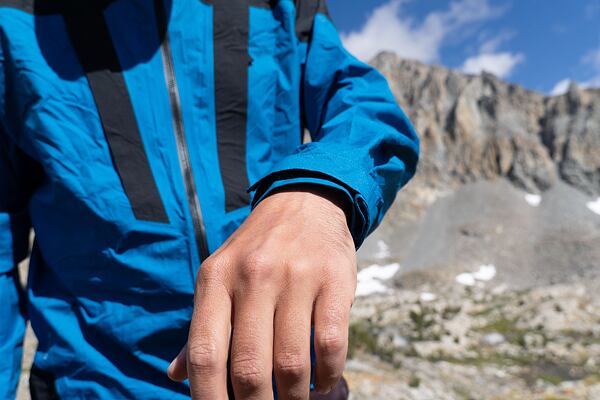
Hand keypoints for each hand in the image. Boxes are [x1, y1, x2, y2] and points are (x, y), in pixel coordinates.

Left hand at [167, 186, 356, 398]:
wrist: (305, 203)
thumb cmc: (257, 250)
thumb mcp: (220, 275)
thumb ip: (202, 326)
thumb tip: (176, 375)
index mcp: (216, 278)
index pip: (205, 352)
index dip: (208, 398)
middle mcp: (254, 275)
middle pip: (249, 366)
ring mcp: (297, 276)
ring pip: (292, 362)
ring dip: (294, 397)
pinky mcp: (335, 279)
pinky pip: (331, 343)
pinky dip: (328, 375)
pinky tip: (323, 381)